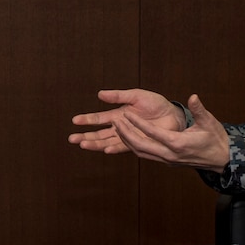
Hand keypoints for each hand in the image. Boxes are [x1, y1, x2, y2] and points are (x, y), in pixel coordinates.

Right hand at [69, 89, 186, 154]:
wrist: (173, 116)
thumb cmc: (156, 104)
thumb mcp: (136, 95)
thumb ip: (118, 96)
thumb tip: (99, 94)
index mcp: (118, 115)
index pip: (99, 118)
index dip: (87, 120)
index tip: (74, 120)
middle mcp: (121, 128)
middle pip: (99, 134)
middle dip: (85, 136)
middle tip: (71, 139)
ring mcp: (128, 136)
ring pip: (107, 142)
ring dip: (95, 144)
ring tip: (83, 145)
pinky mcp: (138, 143)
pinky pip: (124, 147)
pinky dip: (114, 148)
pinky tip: (105, 150)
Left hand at [100, 94, 232, 171]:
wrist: (221, 159)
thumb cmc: (216, 139)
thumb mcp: (210, 122)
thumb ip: (200, 110)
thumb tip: (193, 97)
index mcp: (178, 143)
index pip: (152, 133)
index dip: (137, 124)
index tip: (126, 114)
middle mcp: (169, 154)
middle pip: (141, 146)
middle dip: (126, 134)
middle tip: (114, 122)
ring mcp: (167, 159)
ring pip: (141, 152)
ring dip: (127, 141)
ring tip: (116, 128)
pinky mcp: (166, 161)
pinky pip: (146, 155)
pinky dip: (134, 146)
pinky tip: (127, 137)